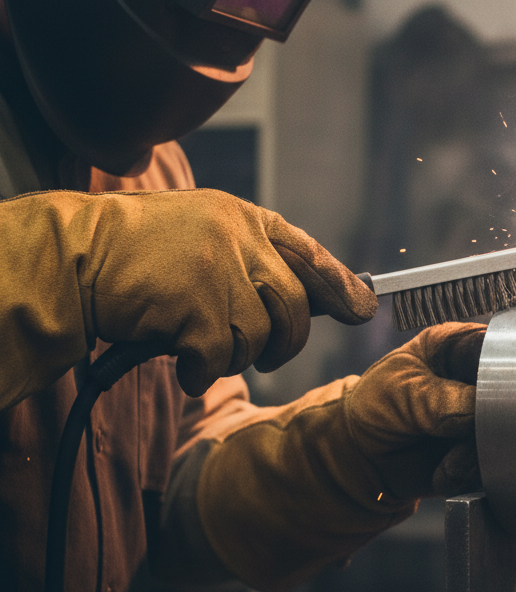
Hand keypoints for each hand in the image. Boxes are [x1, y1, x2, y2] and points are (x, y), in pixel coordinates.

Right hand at [1, 188, 376, 403]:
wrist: (77, 253)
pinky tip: (180, 364)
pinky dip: (201, 372)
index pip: (308, 252)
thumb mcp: (203, 234)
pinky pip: (219, 358)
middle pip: (294, 306)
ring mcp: (220, 269)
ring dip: (231, 357)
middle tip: (266, 358)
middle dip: (285, 343)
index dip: (339, 284)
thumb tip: (311, 302)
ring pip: (257, 337)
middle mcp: (240, 239)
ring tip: (196, 348)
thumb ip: (251, 259)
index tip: (362, 308)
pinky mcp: (197, 305)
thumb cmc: (138, 251)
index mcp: (245, 219)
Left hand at [195, 321, 486, 591]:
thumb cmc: (372, 408)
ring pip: (506, 431)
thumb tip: (482, 412)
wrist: (355, 460)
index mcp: (460, 345)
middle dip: (495, 419)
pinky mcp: (478, 451)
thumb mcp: (403, 393)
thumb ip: (445, 401)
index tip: (506, 392)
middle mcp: (476, 378)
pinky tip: (444, 472)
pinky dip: (468, 472)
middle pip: (513, 392)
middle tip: (469, 434)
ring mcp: (480, 416)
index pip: (503, 347)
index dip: (512, 367)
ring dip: (478, 452)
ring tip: (447, 461)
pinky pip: (491, 462)